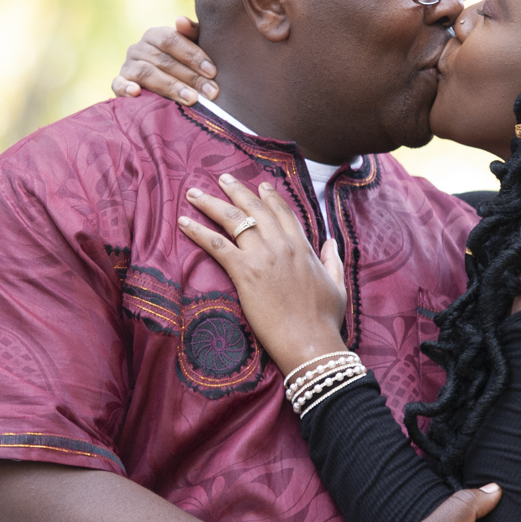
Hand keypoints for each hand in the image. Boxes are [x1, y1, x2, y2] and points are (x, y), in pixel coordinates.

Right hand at [111, 16, 216, 104]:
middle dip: (190, 77)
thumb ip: (192, 33)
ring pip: (146, 73)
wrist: (164, 84)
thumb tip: (180, 20)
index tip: (213, 71)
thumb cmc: (184, 63)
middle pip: (163, 60)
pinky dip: (125, 88)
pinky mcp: (118, 83)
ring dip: (170, 86)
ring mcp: (127, 65)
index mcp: (155, 35)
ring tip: (191, 99)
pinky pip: (118, 84)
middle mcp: (138, 47)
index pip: (172, 40)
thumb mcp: (192, 48)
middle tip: (211, 92)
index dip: (192, 55)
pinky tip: (136, 93)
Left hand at [179, 173, 345, 373]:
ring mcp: (262, 256)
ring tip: (194, 192)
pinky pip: (216, 245)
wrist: (311, 342)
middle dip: (236, 190)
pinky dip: (198, 231)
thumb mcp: (337, 284)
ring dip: (211, 203)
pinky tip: (183, 223)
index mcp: (303, 246)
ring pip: (233, 219)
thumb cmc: (325, 319)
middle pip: (254, 209)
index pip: (283, 213)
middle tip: (222, 178)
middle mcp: (281, 244)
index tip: (260, 186)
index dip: (270, 197)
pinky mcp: (245, 272)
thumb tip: (331, 241)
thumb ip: (333, 259)